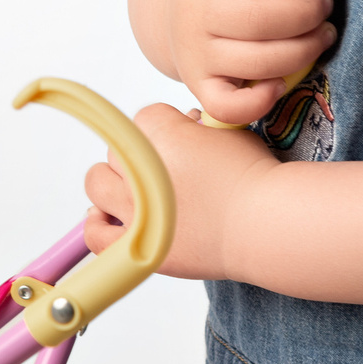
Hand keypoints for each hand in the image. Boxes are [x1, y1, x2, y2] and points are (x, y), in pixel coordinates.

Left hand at [82, 102, 278, 281]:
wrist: (267, 224)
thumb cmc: (254, 177)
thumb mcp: (228, 130)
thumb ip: (197, 126)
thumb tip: (184, 127)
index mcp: (159, 129)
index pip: (145, 119)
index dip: (167, 130)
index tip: (187, 143)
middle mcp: (139, 165)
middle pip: (120, 151)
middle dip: (143, 156)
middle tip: (172, 171)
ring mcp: (135, 206)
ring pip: (98, 183)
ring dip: (115, 184)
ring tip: (139, 192)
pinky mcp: (138, 244)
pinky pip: (95, 234)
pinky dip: (97, 225)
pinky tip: (108, 219)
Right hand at [166, 0, 344, 125]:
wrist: (176, 7)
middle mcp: (196, 11)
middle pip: (264, 18)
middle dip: (310, 13)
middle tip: (324, 8)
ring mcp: (196, 53)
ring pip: (260, 62)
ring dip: (305, 51)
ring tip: (321, 36)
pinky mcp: (199, 86)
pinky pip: (228, 107)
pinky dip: (260, 102)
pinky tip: (281, 83)